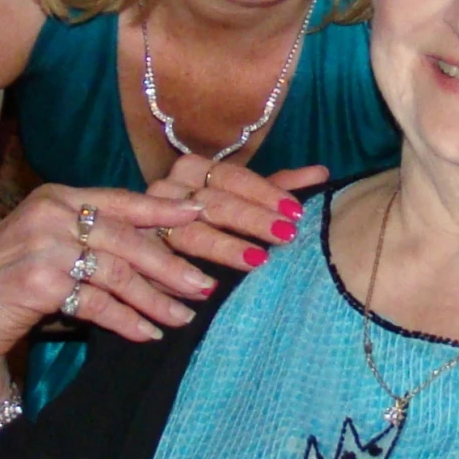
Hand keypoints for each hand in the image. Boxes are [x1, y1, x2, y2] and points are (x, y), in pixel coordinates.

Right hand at [0, 185, 212, 371]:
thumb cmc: (9, 290)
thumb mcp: (52, 253)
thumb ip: (92, 243)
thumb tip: (157, 253)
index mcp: (55, 198)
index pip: (120, 201)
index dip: (163, 209)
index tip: (201, 216)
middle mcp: (49, 213)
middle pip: (126, 237)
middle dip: (171, 263)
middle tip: (206, 285)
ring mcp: (42, 244)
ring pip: (117, 271)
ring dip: (155, 298)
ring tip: (183, 317)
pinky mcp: (38, 280)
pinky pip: (97, 301)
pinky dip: (127, 320)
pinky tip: (147, 335)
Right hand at [144, 155, 330, 271]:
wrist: (141, 244)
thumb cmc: (207, 219)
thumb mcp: (239, 200)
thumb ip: (275, 187)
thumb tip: (321, 173)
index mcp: (193, 169)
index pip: (231, 176)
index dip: (264, 193)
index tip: (295, 212)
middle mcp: (167, 189)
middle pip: (214, 202)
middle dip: (252, 220)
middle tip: (285, 236)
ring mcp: (148, 222)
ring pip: (190, 234)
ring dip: (225, 248)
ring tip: (256, 261)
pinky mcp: (137, 253)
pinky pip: (163, 265)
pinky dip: (186, 278)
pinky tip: (209, 289)